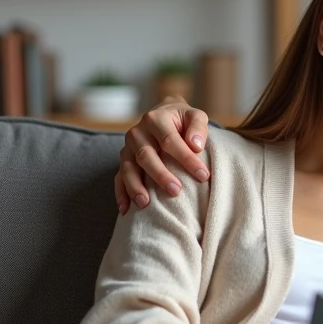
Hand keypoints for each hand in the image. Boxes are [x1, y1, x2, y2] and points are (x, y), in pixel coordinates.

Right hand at [115, 96, 210, 214]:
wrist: (164, 114)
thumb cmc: (183, 120)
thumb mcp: (195, 115)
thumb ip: (198, 127)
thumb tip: (196, 145)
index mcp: (155, 119)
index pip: (170, 140)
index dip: (186, 159)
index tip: (203, 175)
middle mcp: (137, 133)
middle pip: (146, 156)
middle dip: (160, 175)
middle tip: (176, 191)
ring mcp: (128, 148)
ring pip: (128, 168)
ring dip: (136, 187)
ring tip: (145, 204)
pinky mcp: (124, 160)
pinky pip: (119, 177)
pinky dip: (121, 193)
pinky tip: (125, 209)